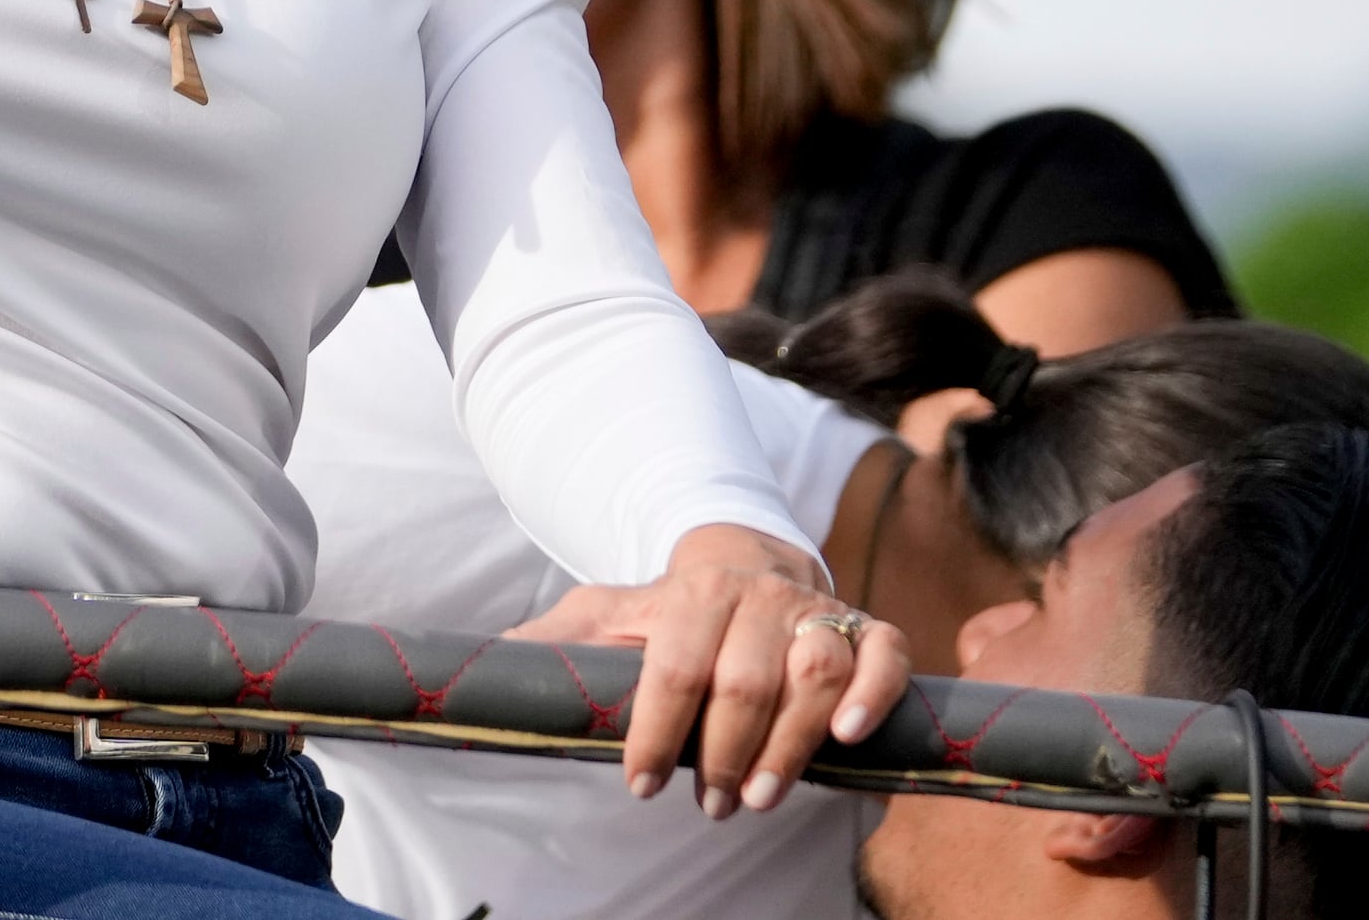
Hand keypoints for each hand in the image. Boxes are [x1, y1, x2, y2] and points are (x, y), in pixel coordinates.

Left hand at [512, 522, 913, 817]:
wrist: (747, 562)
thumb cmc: (669, 612)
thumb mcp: (605, 617)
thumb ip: (556, 643)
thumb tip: (487, 665)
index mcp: (691, 592)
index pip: (673, 666)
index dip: (656, 732)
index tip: (641, 784)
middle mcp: (758, 596)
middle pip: (745, 680)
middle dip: (723, 753)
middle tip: (709, 805)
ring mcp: (816, 612)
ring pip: (813, 676)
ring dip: (788, 746)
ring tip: (758, 799)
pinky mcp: (866, 628)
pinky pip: (882, 656)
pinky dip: (871, 694)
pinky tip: (848, 738)